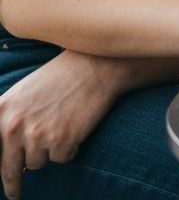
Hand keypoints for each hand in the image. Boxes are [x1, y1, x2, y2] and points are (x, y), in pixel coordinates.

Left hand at [0, 50, 117, 198]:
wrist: (96, 65)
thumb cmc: (60, 77)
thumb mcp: (23, 91)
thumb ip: (7, 117)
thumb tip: (4, 153)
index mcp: (1, 110)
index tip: (1, 186)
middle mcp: (14, 125)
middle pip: (9, 169)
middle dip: (13, 185)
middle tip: (15, 195)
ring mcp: (37, 134)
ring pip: (37, 163)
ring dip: (49, 151)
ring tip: (62, 125)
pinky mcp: (61, 141)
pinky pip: (61, 159)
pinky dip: (70, 148)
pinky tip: (76, 127)